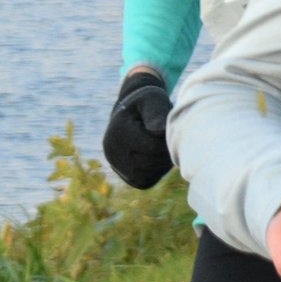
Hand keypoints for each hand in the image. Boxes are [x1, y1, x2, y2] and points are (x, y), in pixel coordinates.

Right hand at [102, 68, 173, 188]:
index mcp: (118, 132)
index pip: (152, 146)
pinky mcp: (124, 175)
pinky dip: (156, 172)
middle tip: (168, 138)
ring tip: (163, 146)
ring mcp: (116, 165)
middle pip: (150, 162)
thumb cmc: (149, 104)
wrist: (135, 114)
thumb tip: (158, 131)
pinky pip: (145, 181)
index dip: (167, 139)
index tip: (168, 128)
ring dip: (162, 163)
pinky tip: (158, 157)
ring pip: (148, 174)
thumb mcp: (153, 100)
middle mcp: (112, 151)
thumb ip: (156, 112)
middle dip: (166, 151)